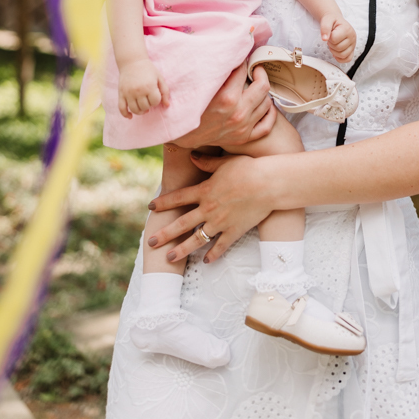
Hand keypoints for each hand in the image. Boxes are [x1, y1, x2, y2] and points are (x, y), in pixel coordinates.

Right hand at [118, 59, 168, 117]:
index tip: (155, 96)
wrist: (132, 61)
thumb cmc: (148, 70)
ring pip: (135, 110)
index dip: (156, 101)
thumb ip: (165, 91)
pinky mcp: (121, 94)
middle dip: (148, 106)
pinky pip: (121, 108)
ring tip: (143, 108)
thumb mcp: (159, 78)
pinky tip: (130, 116)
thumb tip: (167, 105)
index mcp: (149, 86)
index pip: (155, 102)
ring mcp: (128, 93)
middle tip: (148, 100)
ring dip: (140, 111)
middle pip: (145, 107)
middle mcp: (138, 91)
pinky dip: (126, 114)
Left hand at [146, 153, 274, 262]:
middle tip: (151, 242)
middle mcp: (209, 209)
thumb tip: (192, 156)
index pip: (179, 198)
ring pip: (197, 239)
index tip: (150, 207)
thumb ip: (206, 162)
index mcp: (205, 191)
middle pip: (182, 223)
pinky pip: (220, 247)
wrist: (268, 184)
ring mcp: (221, 222)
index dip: (163, 202)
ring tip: (169, 257)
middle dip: (165, 233)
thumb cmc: (248, 169)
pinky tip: (205, 262)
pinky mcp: (234, 231)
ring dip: (181, 249)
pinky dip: (212, 255)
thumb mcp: (224, 162)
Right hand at [171, 62, 275, 148]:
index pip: (244, 71)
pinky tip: (265, 106)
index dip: (243, 61)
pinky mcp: (243, 137)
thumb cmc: (189, 106)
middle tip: (254, 69)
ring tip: (256, 86)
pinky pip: (266, 126)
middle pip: (263, 85)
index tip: (241, 59)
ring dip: (263, 92)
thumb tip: (231, 55)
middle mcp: (238, 113)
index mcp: (227, 97)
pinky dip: (270, 114)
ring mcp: (242, 127)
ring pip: (267, 103)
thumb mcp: (201, 85)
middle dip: (259, 73)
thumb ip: (217, 71)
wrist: (182, 133)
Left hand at [321, 14, 356, 62]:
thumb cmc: (332, 20)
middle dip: (331, 44)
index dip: (329, 38)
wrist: (335, 20)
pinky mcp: (352, 50)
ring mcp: (353, 44)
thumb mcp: (327, 20)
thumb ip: (325, 28)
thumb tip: (324, 39)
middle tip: (331, 38)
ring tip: (334, 43)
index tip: (330, 33)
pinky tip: (336, 52)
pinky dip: (340, 58)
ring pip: (343, 55)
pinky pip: (348, 59)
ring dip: (334, 51)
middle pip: (338, 48)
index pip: (334, 39)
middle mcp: (352, 37)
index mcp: (347, 29)